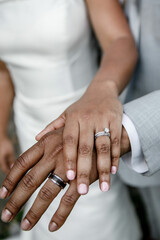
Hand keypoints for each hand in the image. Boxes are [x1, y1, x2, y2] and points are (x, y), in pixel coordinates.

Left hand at [0, 127, 129, 231]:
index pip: (23, 162)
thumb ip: (49, 132)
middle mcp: (55, 153)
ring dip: (35, 210)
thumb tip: (36, 137)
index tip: (2, 193)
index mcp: (47, 142)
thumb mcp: (64, 125)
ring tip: (26, 225)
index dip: (11, 178)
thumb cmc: (84, 126)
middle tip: (6, 215)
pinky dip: (61, 213)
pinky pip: (70, 198)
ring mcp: (69, 165)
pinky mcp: (84, 175)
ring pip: (48, 192)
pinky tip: (53, 226)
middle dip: (17, 199)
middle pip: (31, 180)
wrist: (108, 124)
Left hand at [36, 81, 122, 193]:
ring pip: (104, 146)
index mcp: (73, 118)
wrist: (102, 90)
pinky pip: (116, 141)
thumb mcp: (66, 114)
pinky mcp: (116, 120)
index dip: (69, 158)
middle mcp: (87, 119)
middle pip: (86, 147)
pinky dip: (115, 157)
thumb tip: (36, 138)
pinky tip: (114, 172)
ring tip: (105, 187)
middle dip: (84, 169)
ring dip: (104, 167)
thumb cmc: (82, 107)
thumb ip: (53, 127)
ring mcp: (103, 120)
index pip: (69, 140)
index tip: (68, 177)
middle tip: (83, 191)